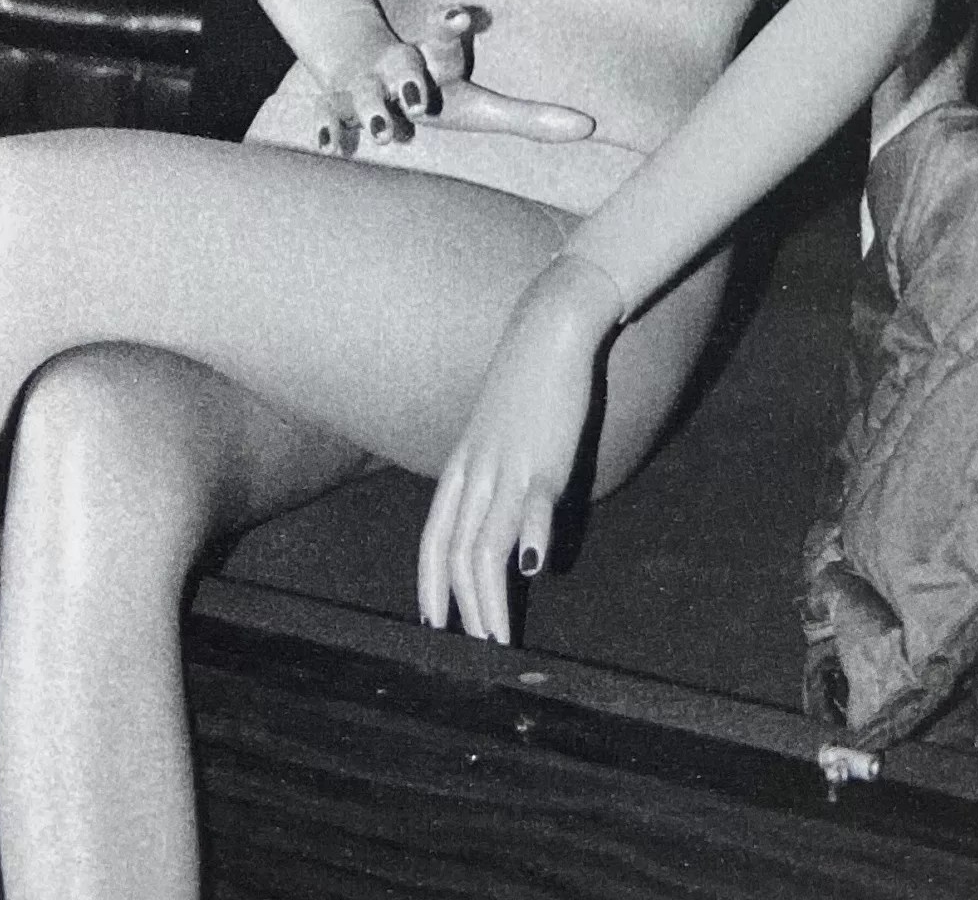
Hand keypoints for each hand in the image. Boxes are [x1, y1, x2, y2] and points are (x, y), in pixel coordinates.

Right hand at [321, 6, 593, 150]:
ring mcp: (364, 87)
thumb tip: (591, 128)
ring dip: (370, 108)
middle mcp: (397, 68)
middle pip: (402, 65)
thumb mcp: (477, 105)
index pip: (444, 37)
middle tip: (421, 97)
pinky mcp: (334, 107)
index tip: (462, 15)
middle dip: (409, 77)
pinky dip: (326, 130)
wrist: (358, 69)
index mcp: (434, 60)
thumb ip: (529, 117)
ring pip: (362, 92)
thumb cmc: (432, 91)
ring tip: (382, 128)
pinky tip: (328, 148)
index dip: (451, 24)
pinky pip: (325, 116)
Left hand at [417, 254, 622, 642]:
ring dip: (490, 597)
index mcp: (461, 466)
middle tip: (476, 647)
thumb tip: (504, 509)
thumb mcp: (497, 431)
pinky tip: (535, 567)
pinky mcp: (543, 458)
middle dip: (463, 606)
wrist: (547, 330)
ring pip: (483, 544)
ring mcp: (507, 467)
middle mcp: (476, 472)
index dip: (429, 582)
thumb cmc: (526, 381)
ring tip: (500, 635)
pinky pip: (530, 506)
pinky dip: (529, 539)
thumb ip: (495, 472)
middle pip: (455, 552)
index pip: (433, 537)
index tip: (433, 622)